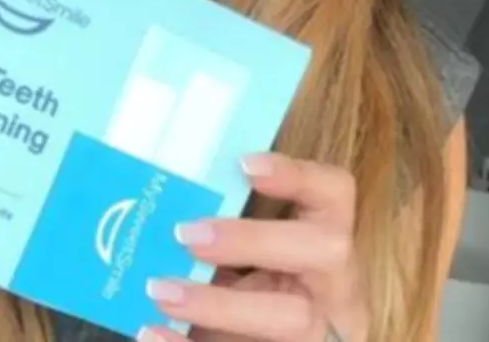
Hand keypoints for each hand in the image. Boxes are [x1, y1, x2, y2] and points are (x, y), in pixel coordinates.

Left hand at [141, 154, 367, 341]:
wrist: (276, 338)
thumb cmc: (256, 278)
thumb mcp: (252, 244)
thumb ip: (225, 217)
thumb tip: (160, 191)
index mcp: (326, 236)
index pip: (334, 191)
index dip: (297, 174)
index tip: (246, 164)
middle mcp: (334, 281)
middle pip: (322, 252)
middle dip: (252, 240)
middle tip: (187, 235)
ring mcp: (319, 329)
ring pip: (291, 320)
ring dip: (218, 305)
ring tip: (160, 292)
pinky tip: (154, 333)